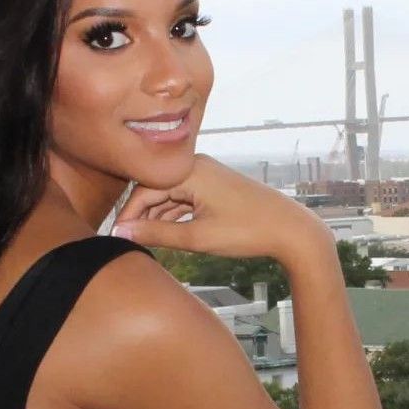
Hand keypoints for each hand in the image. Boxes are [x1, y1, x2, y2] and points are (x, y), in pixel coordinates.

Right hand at [112, 154, 336, 263]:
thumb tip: (124, 233)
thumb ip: (157, 235)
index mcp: (190, 171)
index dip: (127, 216)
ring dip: (157, 218)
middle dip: (141, 216)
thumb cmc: (247, 231)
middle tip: (128, 242)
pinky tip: (168, 236)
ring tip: (147, 243)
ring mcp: (207, 174)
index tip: (116, 237)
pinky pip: (184, 197)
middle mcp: (196, 165)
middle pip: (154, 190)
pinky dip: (174, 215)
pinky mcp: (215, 185)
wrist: (291, 230)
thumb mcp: (197, 237)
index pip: (144, 190)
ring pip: (169, 195)